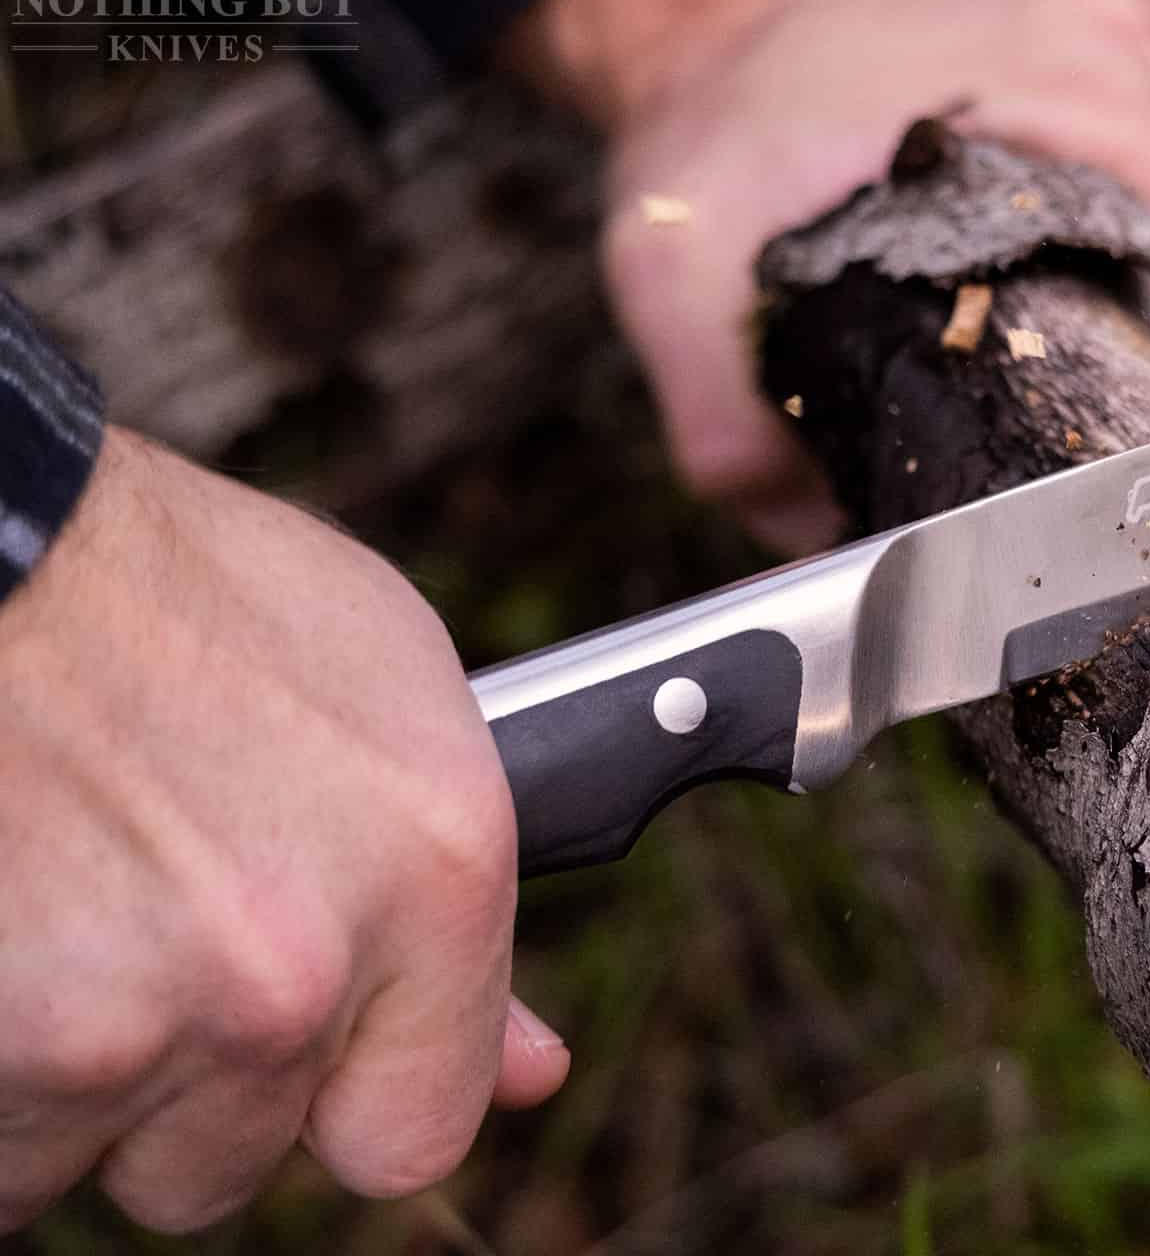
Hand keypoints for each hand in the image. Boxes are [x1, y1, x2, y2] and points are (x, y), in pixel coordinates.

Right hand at [0, 431, 567, 1233]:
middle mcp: (294, 971)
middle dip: (188, 1083)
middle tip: (152, 932)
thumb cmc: (190, 602)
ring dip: (70, 1083)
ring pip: (86, 1162)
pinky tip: (10, 940)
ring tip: (69, 906)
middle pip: (227, 1163)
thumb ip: (463, 919)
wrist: (5, 549)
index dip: (353, 1103)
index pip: (416, 1132)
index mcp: (433, 875)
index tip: (319, 1069)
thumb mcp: (395, 712)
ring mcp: (128, 1019)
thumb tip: (534, 1067)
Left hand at [506, 0, 1149, 553]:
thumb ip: (726, 423)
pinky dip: (1121, 252)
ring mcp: (1140, 31)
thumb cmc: (710, 103)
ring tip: (1042, 363)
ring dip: (1140, 310)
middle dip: (1149, 368)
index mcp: (1084, 81)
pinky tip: (1046, 292)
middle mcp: (1137, 41)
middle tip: (1051, 433)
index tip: (1104, 463)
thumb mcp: (679, 266)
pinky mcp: (1122, 43)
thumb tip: (816, 543)